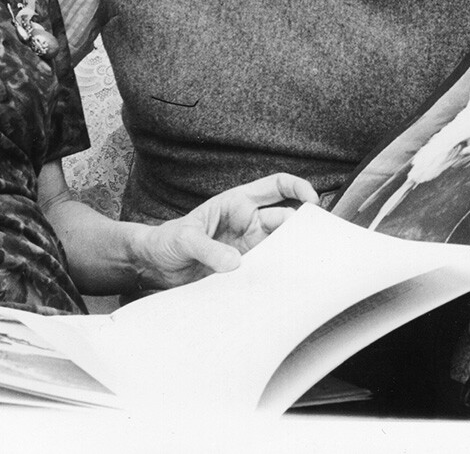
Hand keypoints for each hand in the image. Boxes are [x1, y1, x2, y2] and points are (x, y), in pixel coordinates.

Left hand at [134, 173, 317, 289]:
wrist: (156, 267)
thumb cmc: (167, 240)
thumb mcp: (184, 238)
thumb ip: (207, 248)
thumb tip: (235, 262)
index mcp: (236, 203)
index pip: (276, 186)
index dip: (297, 188)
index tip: (312, 200)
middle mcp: (248, 223)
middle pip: (285, 220)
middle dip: (302, 226)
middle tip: (313, 241)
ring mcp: (249, 247)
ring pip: (281, 246)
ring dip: (292, 253)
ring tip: (303, 265)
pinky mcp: (246, 270)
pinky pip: (268, 270)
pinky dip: (278, 275)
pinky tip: (283, 284)